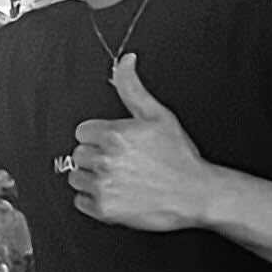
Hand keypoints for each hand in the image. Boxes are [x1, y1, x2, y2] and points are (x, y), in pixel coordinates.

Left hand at [67, 55, 213, 231]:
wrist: (195, 193)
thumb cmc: (179, 156)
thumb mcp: (158, 115)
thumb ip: (132, 87)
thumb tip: (125, 61)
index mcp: (113, 134)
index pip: (82, 132)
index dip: (99, 136)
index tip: (116, 143)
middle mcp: (104, 160)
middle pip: (77, 155)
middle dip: (95, 156)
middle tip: (120, 161)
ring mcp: (103, 186)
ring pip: (76, 178)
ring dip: (92, 178)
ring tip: (118, 177)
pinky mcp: (104, 209)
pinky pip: (81, 202)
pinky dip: (94, 200)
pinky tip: (115, 193)